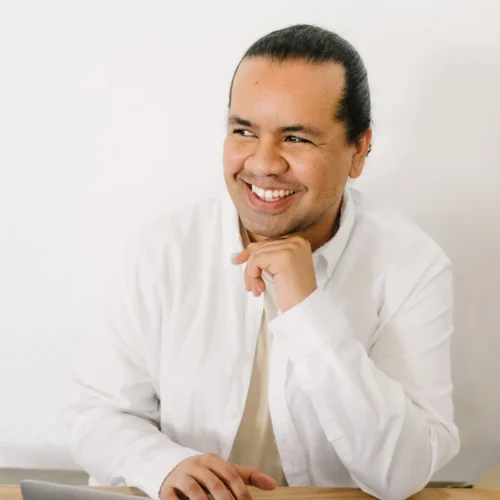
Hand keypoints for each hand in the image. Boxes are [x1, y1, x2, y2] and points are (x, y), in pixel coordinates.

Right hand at [160, 453, 275, 499]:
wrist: (171, 469)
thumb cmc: (205, 473)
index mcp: (212, 460)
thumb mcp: (225, 471)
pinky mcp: (167, 489)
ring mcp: (181, 476)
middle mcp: (196, 465)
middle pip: (215, 485)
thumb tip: (273, 485)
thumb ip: (248, 476)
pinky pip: (174, 499)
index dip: (241, 493)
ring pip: (195, 492)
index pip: (231, 476)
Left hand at [232, 236, 316, 312]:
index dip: (251, 251)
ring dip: (251, 275)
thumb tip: (245, 252)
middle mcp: (296, 241)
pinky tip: (260, 289)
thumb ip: (269, 257)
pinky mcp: (283, 257)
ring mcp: (291, 248)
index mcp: (298, 242)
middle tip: (249, 286)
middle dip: (250, 267)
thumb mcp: (280, 269)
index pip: (268, 242)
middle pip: (260, 247)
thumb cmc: (293, 293)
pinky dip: (252, 276)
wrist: (304, 309)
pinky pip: (256, 261)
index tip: (237, 260)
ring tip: (256, 290)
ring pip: (256, 255)